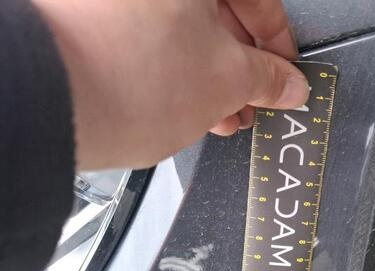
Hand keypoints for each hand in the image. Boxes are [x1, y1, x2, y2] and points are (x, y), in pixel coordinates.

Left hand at [33, 0, 308, 169]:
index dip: (279, 43)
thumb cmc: (127, 75)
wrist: (47, 99)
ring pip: (181, 28)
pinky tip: (182, 105)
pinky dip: (172, 70)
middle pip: (217, 11)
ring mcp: (116, 2)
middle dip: (241, 66)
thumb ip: (266, 79)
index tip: (285, 75)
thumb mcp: (225, 81)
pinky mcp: (89, 20)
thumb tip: (288, 84)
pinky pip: (148, 39)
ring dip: (209, 74)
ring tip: (219, 115)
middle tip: (253, 100)